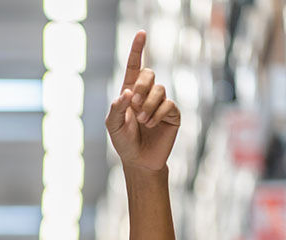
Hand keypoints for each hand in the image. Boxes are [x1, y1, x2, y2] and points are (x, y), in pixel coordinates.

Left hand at [105, 30, 180, 170]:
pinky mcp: (172, 113)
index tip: (141, 33)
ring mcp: (160, 102)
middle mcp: (146, 94)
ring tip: (141, 121)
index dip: (138, 49)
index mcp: (130, 92)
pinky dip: (157, 114)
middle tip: (134, 105)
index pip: (134, 66)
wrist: (139, 160)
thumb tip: (127, 92)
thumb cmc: (124, 142)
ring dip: (148, 105)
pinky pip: (168, 104)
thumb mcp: (113, 126)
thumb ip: (116, 109)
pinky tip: (150, 125)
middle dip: (141, 87)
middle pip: (148, 74)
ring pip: (160, 89)